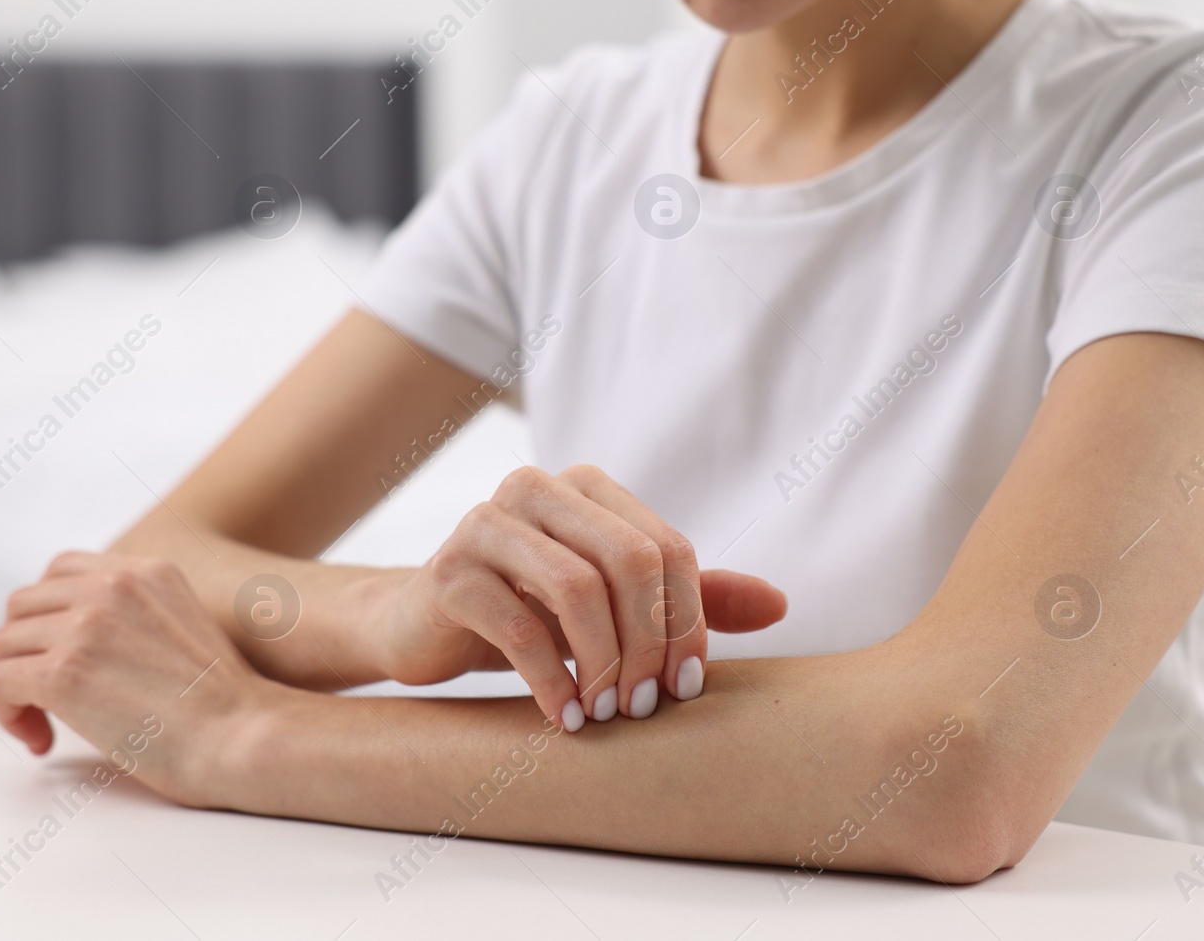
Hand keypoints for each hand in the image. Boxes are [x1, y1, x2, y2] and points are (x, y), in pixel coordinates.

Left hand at [0, 552, 273, 806]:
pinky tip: (42, 741)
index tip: (60, 654)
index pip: (63, 570)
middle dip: (27, 651)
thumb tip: (82, 645)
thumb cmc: (224, 707)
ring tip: (47, 723)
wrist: (241, 738)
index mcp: (148, 570)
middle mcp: (112, 586)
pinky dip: (11, 715)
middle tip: (47, 696)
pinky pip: (1, 681)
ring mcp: (86, 626)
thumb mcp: (186, 627)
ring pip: (6, 642)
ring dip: (17, 686)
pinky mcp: (63, 672)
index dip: (49, 615)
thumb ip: (137, 617)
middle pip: (24, 604)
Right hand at [379, 464, 785, 730]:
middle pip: (630, 562)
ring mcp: (486, 524)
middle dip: (650, 644)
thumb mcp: (609, 605)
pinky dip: (553, 682)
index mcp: (586, 487)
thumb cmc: (527, 611)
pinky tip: (565, 717)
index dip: (688, 622)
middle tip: (646, 706)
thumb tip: (780, 605)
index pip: (668, 549)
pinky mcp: (449, 571)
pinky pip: (520, 627)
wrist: (423, 626)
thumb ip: (688, 599)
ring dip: (604, 663)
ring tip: (607, 713)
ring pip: (577, 588)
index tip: (685, 686)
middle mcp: (536, 488)